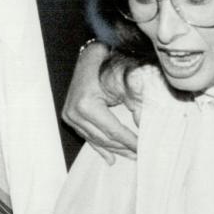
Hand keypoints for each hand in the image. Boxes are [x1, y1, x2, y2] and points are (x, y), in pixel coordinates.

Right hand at [61, 42, 138, 161]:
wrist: (90, 56)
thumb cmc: (107, 66)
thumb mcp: (124, 85)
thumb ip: (135, 106)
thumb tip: (144, 127)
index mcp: (87, 105)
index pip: (114, 130)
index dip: (130, 141)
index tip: (143, 148)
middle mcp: (74, 112)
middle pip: (104, 138)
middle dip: (123, 148)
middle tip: (139, 155)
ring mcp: (69, 115)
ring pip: (95, 139)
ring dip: (113, 149)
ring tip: (129, 156)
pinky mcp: (69, 116)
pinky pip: (86, 136)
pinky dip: (99, 146)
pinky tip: (110, 158)